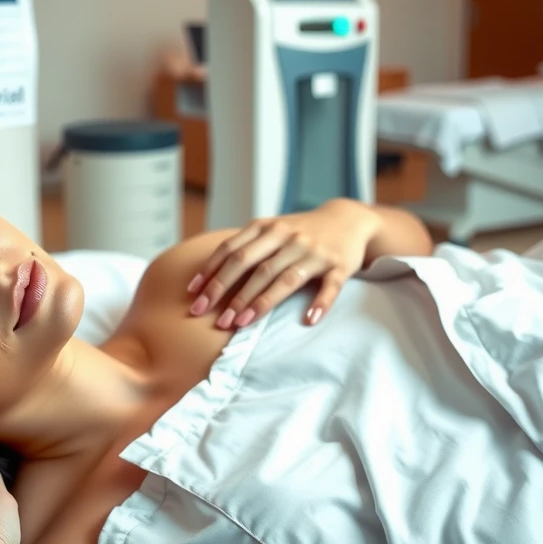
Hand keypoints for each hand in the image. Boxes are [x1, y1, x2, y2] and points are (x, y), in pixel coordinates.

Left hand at [187, 199, 378, 328]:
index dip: (212, 272)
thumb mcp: (272, 230)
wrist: (348, 220)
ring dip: (261, 302)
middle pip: (254, 266)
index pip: (233, 250)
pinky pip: (329, 287)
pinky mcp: (339, 266)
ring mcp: (314, 252)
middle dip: (230, 294)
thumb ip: (244, 247)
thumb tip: (205, 277)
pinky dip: (319, 304)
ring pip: (284, 278)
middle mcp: (289, 237)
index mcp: (268, 228)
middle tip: (214, 319)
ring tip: (241, 324)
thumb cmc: (300, 231)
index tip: (194, 295)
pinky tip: (308, 320)